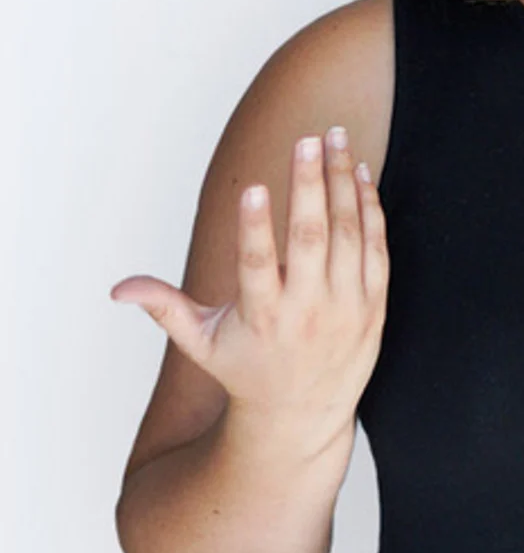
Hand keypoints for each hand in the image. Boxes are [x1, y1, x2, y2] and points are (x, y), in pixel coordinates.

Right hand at [110, 126, 389, 453]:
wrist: (305, 414)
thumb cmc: (246, 370)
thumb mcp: (202, 344)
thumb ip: (166, 308)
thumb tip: (118, 288)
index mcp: (262, 316)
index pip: (258, 266)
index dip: (256, 226)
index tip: (253, 187)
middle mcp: (308, 310)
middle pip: (311, 239)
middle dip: (310, 185)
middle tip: (307, 139)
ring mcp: (347, 305)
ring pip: (349, 234)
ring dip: (343, 182)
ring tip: (336, 138)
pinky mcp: (375, 302)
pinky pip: (377, 246)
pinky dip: (370, 208)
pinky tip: (360, 173)